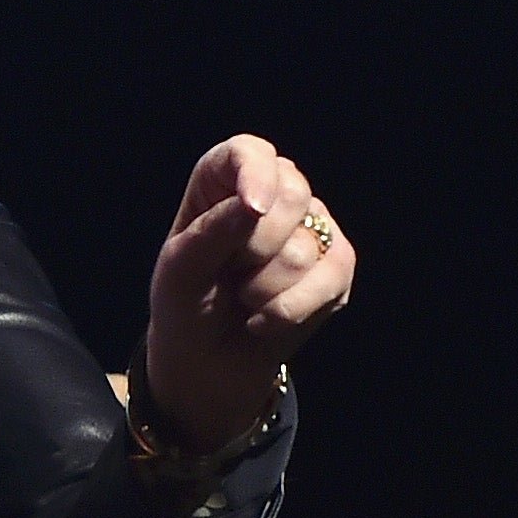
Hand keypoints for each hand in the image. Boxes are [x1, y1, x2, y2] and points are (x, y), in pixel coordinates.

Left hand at [145, 134, 356, 449]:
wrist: (207, 365)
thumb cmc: (185, 307)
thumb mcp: (179, 272)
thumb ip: (211, 233)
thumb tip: (255, 204)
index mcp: (224, 183)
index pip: (248, 152)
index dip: (256, 174)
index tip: (253, 207)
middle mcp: (273, 196)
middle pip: (291, 192)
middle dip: (256, 247)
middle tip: (229, 274)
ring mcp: (310, 228)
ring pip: (307, 244)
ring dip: (266, 288)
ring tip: (243, 299)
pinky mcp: (338, 266)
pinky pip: (332, 276)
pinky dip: (291, 308)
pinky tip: (264, 319)